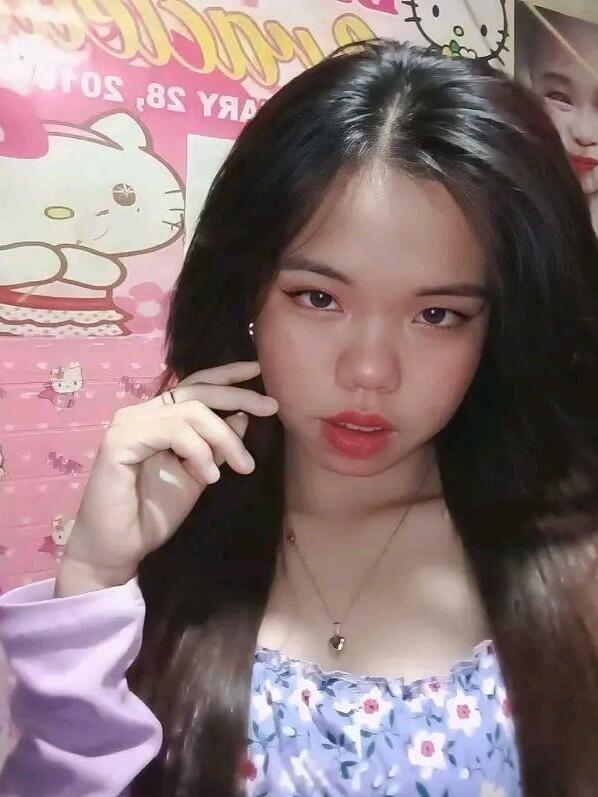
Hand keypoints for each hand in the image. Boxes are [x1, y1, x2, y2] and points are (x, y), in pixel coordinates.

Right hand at [57, 361, 277, 589]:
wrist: (118, 549)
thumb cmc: (153, 514)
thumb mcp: (199, 475)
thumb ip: (216, 447)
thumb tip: (243, 417)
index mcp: (159, 418)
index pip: (195, 385)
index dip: (227, 375)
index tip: (258, 371)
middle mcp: (141, 413)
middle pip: (197, 391)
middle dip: (239, 397)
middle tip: (271, 409)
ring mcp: (128, 424)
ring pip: (191, 411)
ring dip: (223, 438)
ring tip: (240, 467)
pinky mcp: (119, 440)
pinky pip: (172, 431)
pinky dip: (198, 451)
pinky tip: (209, 476)